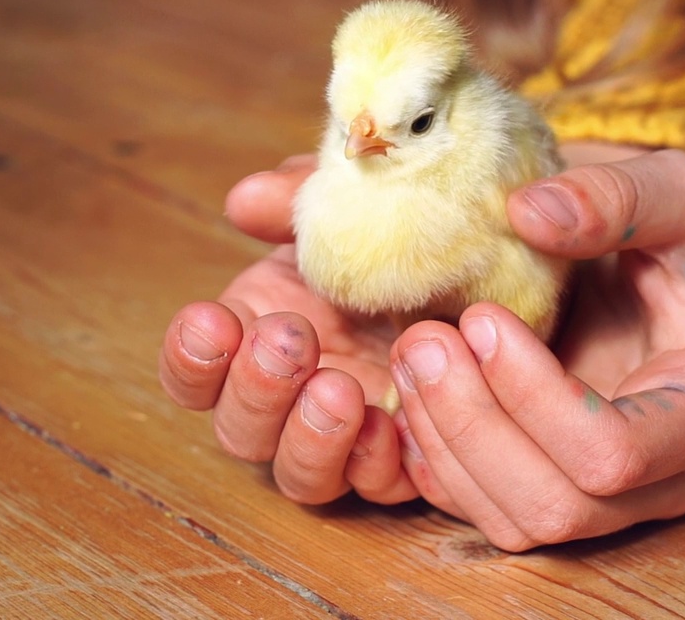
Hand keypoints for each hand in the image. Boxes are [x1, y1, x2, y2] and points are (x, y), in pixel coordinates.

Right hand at [158, 155, 418, 504]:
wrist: (493, 259)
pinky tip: (389, 424)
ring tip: (339, 390)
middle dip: (255, 388)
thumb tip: (245, 200)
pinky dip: (373, 463)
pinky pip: (374, 486)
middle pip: (237, 429)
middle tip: (289, 339)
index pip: (195, 369)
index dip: (192, 356)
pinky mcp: (404, 461)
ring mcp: (345, 437)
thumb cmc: (406, 232)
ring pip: (296, 473)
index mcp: (259, 332)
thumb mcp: (352, 202)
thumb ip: (298, 198)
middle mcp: (291, 397)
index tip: (214, 320)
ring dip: (307, 437)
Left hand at [391, 148, 684, 549]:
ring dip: (444, 444)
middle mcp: (663, 478)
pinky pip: (486, 509)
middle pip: (556, 504)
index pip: (613, 453)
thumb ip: (618, 197)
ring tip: (409, 353)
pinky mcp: (558, 490)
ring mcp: (610, 499)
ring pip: (513, 521)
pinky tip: (408, 394)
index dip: (534, 399)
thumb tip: (526, 212)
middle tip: (420, 340)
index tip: (483, 318)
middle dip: (471, 425)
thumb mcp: (682, 192)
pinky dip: (435, 462)